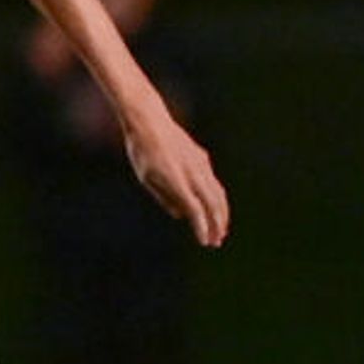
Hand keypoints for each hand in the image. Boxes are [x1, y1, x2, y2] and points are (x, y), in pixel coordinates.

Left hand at [129, 116, 230, 248]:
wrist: (149, 120)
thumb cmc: (142, 151)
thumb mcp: (146, 178)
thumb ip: (164, 198)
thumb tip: (180, 214)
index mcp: (176, 179)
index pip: (195, 209)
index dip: (201, 227)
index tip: (204, 242)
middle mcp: (192, 172)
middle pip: (212, 203)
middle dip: (216, 225)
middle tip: (216, 242)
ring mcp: (199, 163)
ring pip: (217, 192)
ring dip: (221, 213)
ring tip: (220, 228)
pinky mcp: (201, 157)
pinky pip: (213, 182)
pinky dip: (217, 198)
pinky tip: (214, 206)